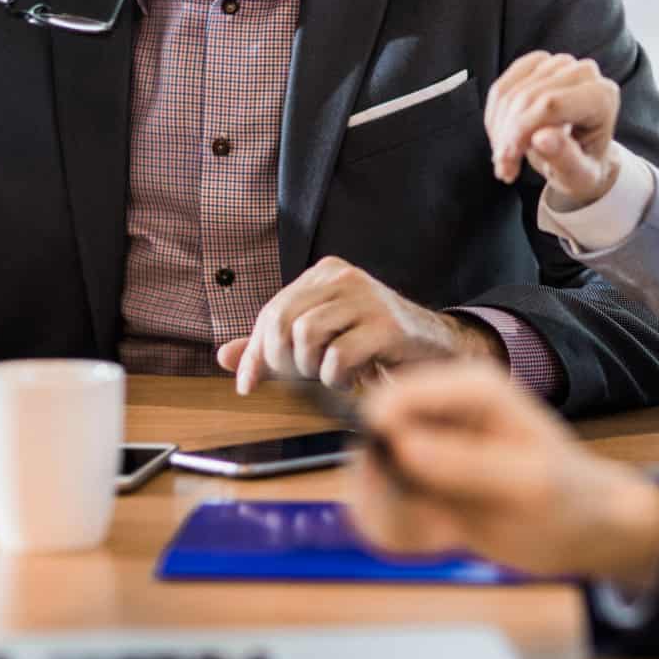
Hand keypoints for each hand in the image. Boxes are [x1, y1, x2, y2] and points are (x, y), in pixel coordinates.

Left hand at [215, 257, 502, 392]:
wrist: (436, 349)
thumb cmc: (373, 345)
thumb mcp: (320, 340)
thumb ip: (273, 346)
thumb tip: (223, 357)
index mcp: (325, 273)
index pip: (271, 311)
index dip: (255, 353)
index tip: (249, 385)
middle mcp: (344, 277)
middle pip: (283, 322)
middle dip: (283, 362)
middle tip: (302, 380)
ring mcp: (368, 297)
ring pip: (306, 336)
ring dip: (311, 370)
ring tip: (331, 376)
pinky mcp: (388, 325)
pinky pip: (338, 357)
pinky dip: (337, 378)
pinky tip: (354, 379)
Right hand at [344, 360, 658, 591]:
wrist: (586, 529)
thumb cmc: (571, 499)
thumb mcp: (528, 485)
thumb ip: (465, 463)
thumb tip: (401, 445)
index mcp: (469, 389)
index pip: (390, 400)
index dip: (381, 445)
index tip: (409, 490)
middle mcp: (439, 412)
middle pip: (366, 444)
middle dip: (391, 496)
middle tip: (439, 526)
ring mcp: (424, 447)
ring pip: (366, 485)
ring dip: (398, 521)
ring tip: (447, 535)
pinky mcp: (417, 483)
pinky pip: (378, 512)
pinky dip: (402, 535)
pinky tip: (443, 539)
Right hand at [484, 51, 620, 210]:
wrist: (583, 157)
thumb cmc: (585, 168)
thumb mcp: (580, 176)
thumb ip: (565, 158)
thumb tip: (541, 138)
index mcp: (602, 97)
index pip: (550, 104)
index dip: (522, 131)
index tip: (508, 161)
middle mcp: (585, 73)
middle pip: (527, 97)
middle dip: (508, 134)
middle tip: (504, 166)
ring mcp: (560, 65)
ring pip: (510, 92)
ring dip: (499, 128)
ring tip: (505, 157)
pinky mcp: (539, 63)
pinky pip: (503, 86)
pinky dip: (495, 115)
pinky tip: (502, 137)